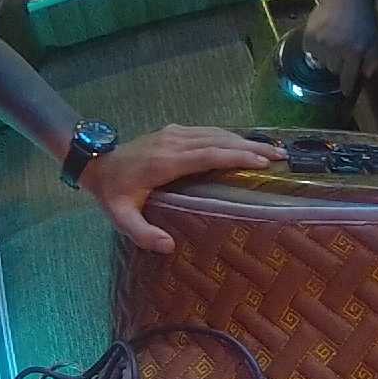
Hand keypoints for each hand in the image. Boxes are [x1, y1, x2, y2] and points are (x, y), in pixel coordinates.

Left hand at [79, 125, 284, 253]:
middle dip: (253, 148)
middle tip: (282, 156)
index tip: (262, 164)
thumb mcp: (121, 217)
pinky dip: (231, 138)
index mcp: (166, 162)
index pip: (208, 155)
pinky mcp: (175, 131)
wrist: (96, 162)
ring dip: (246, 141)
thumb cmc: (112, 193)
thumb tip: (169, 247)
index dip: (236, 158)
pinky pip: (209, 132)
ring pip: (217, 133)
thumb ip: (143, 233)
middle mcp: (174, 142)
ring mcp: (175, 133)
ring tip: (272, 151)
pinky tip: (246, 145)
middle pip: (220, 141)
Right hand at [304, 0, 377, 94]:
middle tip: (341, 48)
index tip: (344, 92)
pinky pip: (310, 51)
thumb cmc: (362, 17)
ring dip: (327, 55)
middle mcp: (337, 49)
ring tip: (332, 40)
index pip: (348, 77)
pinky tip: (322, 36)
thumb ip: (372, 59)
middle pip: (334, 70)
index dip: (346, 86)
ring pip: (322, 62)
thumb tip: (366, 76)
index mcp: (354, 51)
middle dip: (338, 63)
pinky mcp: (309, 35)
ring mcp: (322, 42)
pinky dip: (315, 47)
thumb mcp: (374, 38)